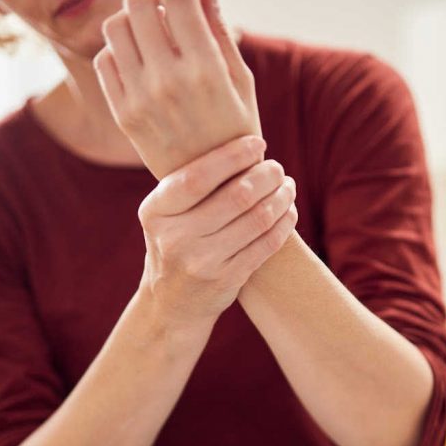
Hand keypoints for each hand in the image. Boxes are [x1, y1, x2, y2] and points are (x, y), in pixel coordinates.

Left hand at [93, 0, 261, 179]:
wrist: (215, 193)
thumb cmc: (237, 133)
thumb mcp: (240, 81)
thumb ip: (220, 28)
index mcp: (205, 70)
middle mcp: (168, 82)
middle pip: (140, 4)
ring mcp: (141, 100)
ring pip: (116, 27)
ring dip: (132, 15)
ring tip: (150, 22)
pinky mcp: (123, 115)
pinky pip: (106, 61)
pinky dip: (119, 47)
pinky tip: (138, 53)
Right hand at [137, 135, 297, 325]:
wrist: (172, 304)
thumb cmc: (175, 243)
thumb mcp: (166, 214)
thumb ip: (190, 183)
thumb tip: (238, 141)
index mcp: (156, 212)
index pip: (198, 176)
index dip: (233, 156)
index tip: (258, 144)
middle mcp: (175, 238)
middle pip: (237, 195)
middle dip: (266, 175)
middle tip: (277, 168)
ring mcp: (202, 262)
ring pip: (258, 219)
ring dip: (281, 197)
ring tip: (287, 186)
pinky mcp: (227, 280)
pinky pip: (267, 244)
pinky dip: (284, 223)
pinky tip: (289, 210)